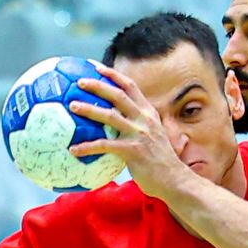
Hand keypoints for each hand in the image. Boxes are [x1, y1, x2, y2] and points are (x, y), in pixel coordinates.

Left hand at [67, 70, 189, 197]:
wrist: (175, 181)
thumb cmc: (162, 163)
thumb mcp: (155, 137)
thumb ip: (139, 127)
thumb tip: (118, 124)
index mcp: (149, 113)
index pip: (130, 87)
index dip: (113, 75)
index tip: (97, 67)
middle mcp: (145, 120)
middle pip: (118, 95)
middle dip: (98, 85)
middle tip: (79, 82)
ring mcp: (139, 134)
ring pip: (109, 116)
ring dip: (89, 110)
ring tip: (72, 106)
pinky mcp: (132, 151)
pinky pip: (104, 145)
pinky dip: (87, 147)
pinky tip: (74, 150)